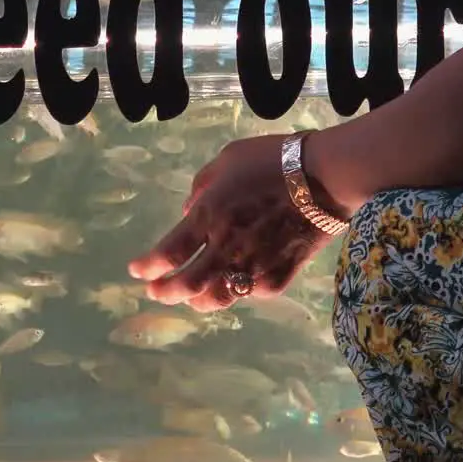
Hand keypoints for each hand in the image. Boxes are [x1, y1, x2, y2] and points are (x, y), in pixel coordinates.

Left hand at [127, 135, 334, 311]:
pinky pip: (250, 293)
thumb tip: (189, 209)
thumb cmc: (274, 160)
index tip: (136, 271)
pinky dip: (237, 291)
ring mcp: (253, 266)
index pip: (167, 253)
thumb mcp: (228, 160)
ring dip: (197, 301)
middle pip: (186, 286)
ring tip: (189, 298)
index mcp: (208, 216)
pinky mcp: (280, 277)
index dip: (147, 268)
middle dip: (164, 293)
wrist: (326, 177)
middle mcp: (225, 247)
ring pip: (217, 299)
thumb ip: (202, 186)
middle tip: (155, 293)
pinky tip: (232, 285)